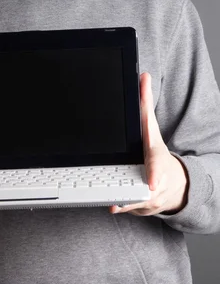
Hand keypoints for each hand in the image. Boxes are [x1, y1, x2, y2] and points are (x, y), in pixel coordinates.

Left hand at [109, 72, 188, 215]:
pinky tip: (109, 205)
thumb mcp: (152, 128)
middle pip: (143, 189)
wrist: (174, 184)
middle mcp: (156, 179)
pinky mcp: (143, 206)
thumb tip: (143, 75)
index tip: (151, 183)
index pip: (158, 165)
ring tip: (109, 199)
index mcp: (157, 157)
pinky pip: (128, 208)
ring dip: (122, 200)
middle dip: (131, 192)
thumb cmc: (157, 152)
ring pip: (134, 201)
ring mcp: (152, 196)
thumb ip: (146, 103)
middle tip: (115, 193)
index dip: (154, 174)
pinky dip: (120, 206)